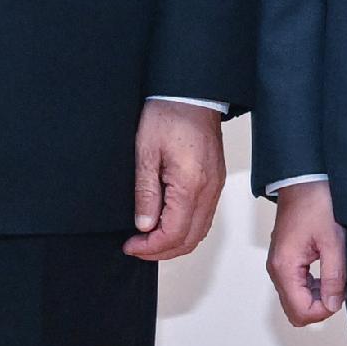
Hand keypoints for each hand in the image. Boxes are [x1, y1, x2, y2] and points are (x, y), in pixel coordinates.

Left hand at [128, 102, 227, 261]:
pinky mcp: (215, 182)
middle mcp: (209, 190)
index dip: (150, 247)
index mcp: (191, 184)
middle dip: (161, 251)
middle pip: (190, 239)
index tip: (131, 246)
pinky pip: (204, 217)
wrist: (192, 94)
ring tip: (148, 240)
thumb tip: (144, 225)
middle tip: (136, 248)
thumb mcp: (145, 153)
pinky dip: (186, 229)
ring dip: (174, 242)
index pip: (174, 233)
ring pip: (199, 232)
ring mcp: (215, 187)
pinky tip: (166, 224)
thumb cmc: (168, 115)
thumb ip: (146, 193)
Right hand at [267, 181, 346, 325]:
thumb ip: (333, 276)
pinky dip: (312, 287)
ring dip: (316, 297)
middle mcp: (277, 269)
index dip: (324, 311)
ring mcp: (279, 265)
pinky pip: (296, 286)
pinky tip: (327, 272)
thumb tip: (332, 305)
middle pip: (295, 311)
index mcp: (285, 266)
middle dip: (319, 307)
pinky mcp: (285, 259)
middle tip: (338, 288)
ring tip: (335, 276)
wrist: (304, 179)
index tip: (340, 294)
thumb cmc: (317, 203)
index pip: (300, 311)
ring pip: (295, 301)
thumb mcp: (333, 241)